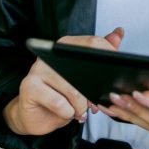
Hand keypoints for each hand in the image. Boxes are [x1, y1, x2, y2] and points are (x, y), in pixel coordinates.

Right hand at [2, 27, 124, 135]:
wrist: (36, 116)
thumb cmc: (62, 95)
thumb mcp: (85, 77)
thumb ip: (102, 54)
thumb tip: (119, 32)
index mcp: (66, 46)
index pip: (93, 43)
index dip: (108, 58)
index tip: (115, 73)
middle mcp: (51, 54)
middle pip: (84, 68)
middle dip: (95, 90)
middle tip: (97, 102)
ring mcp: (38, 69)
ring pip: (73, 89)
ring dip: (81, 105)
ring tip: (81, 111)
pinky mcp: (29, 86)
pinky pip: (58, 102)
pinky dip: (68, 112)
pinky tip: (68, 113)